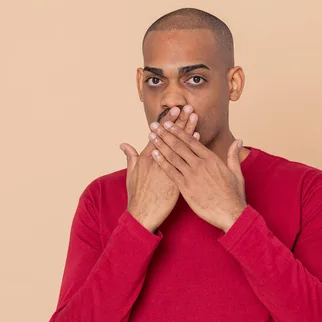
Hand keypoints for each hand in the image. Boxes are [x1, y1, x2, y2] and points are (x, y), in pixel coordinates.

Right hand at [120, 106, 199, 231]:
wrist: (143, 214)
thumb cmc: (137, 195)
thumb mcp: (131, 175)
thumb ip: (130, 158)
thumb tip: (124, 144)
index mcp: (145, 157)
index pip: (158, 134)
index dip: (167, 122)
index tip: (175, 110)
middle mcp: (156, 160)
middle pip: (171, 136)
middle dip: (179, 121)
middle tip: (188, 107)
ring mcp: (167, 168)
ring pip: (179, 145)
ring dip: (187, 129)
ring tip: (195, 116)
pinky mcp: (175, 178)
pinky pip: (186, 158)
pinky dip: (191, 148)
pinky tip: (197, 138)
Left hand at [148, 120, 246, 231]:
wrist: (230, 213)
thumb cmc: (233, 194)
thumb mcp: (236, 172)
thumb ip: (233, 155)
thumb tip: (239, 141)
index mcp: (211, 158)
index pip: (191, 140)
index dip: (178, 130)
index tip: (169, 123)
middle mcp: (200, 164)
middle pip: (179, 145)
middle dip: (165, 133)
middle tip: (155, 124)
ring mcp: (192, 176)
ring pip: (173, 156)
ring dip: (160, 145)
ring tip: (151, 136)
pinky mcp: (186, 188)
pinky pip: (171, 172)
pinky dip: (162, 162)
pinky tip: (154, 155)